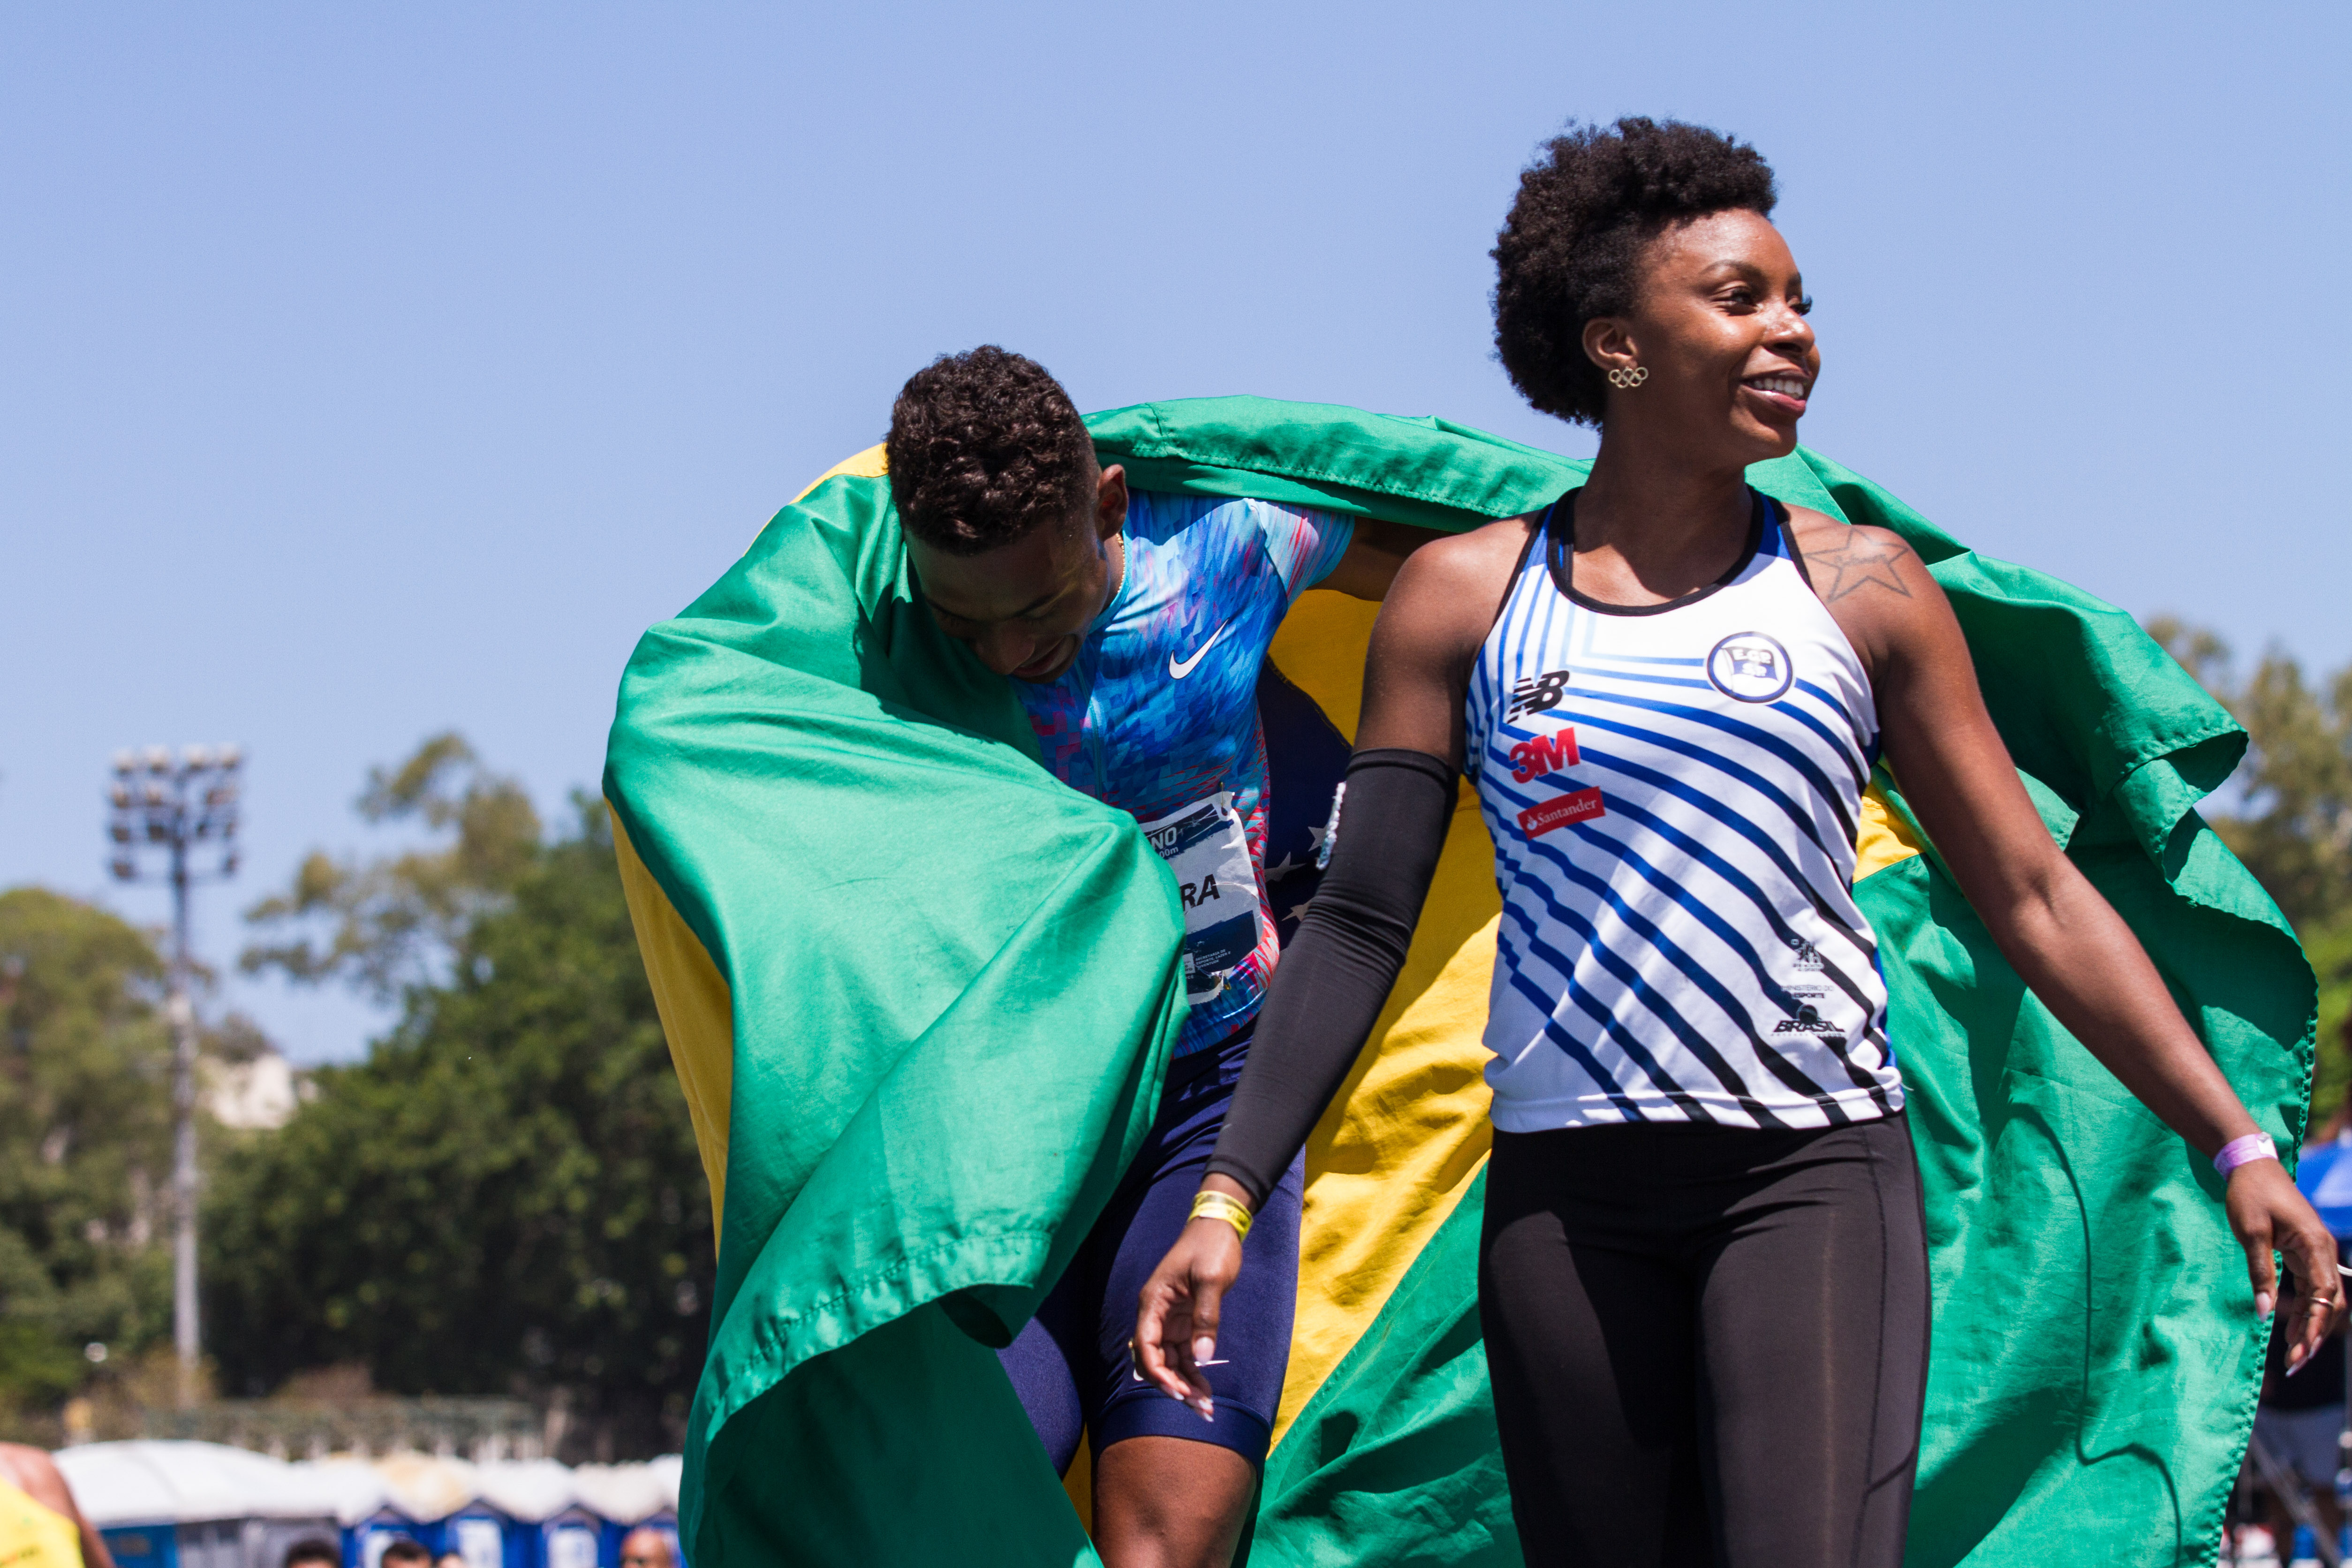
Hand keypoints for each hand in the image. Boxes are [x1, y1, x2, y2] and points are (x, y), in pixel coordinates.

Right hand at [1133, 1193, 1247, 1415]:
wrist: (1219, 1227)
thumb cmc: (1212, 1248)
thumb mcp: (1211, 1280)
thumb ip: (1206, 1318)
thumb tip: (1202, 1356)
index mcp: (1154, 1303)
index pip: (1146, 1347)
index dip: (1159, 1374)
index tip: (1180, 1393)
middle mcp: (1157, 1315)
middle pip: (1157, 1361)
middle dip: (1175, 1387)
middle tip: (1200, 1408)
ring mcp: (1170, 1320)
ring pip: (1171, 1362)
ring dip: (1185, 1385)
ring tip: (1206, 1408)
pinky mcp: (1185, 1322)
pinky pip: (1185, 1355)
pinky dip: (1193, 1373)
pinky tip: (1205, 1391)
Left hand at [2227, 1158, 2341, 1370]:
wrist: (2251, 1166)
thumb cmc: (2250, 1195)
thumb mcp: (2251, 1234)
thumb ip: (2260, 1273)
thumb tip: (2263, 1313)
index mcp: (2315, 1245)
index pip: (2324, 1296)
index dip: (2315, 1327)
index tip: (2299, 1354)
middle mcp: (2323, 1251)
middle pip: (2329, 1302)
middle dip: (2315, 1334)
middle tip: (2295, 1364)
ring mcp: (2316, 1253)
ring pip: (2322, 1299)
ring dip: (2311, 1326)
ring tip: (2294, 1355)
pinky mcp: (2305, 1253)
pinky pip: (2311, 1288)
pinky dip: (2305, 1310)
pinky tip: (2292, 1331)